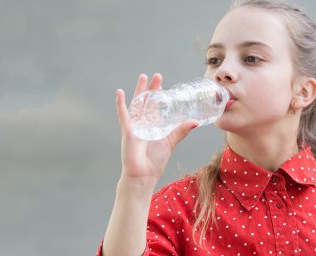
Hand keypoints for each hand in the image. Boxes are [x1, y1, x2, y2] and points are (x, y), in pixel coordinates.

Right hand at [115, 73, 198, 187]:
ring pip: (137, 104)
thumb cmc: (155, 161)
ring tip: (142, 76)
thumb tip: (195, 121)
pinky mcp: (128, 131)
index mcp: (154, 126)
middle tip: (157, 75)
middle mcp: (144, 124)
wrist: (144, 175)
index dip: (159, 95)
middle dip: (151, 89)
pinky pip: (123, 115)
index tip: (164, 84)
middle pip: (147, 102)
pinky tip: (120, 92)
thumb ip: (181, 131)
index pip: (156, 107)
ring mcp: (135, 126)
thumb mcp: (170, 142)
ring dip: (139, 90)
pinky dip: (121, 104)